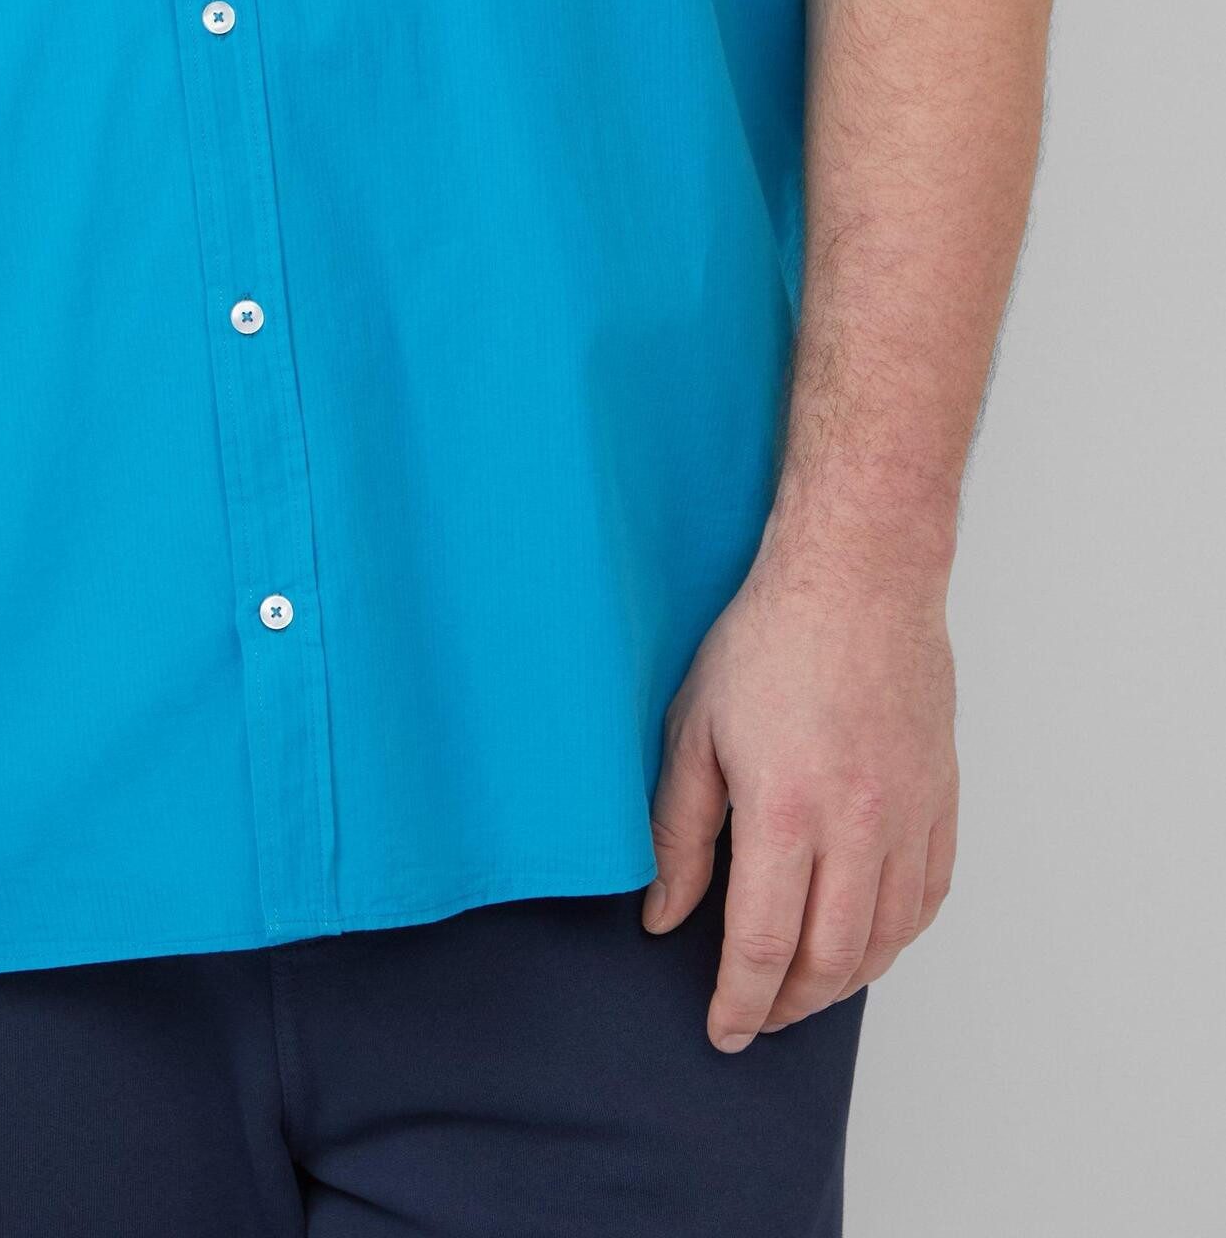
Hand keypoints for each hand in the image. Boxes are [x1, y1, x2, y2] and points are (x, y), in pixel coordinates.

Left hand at [642, 550, 959, 1050]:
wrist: (858, 577)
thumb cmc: (770, 639)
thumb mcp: (694, 729)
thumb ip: (678, 833)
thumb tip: (664, 915)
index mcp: (787, 810)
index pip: (765, 946)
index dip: (740, 1001)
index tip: (723, 1028)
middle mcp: (858, 826)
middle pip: (831, 960)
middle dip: (789, 1006)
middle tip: (757, 1017)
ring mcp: (909, 816)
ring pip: (886, 940)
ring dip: (843, 980)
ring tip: (802, 988)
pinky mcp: (941, 800)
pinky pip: (928, 898)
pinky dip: (895, 936)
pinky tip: (865, 938)